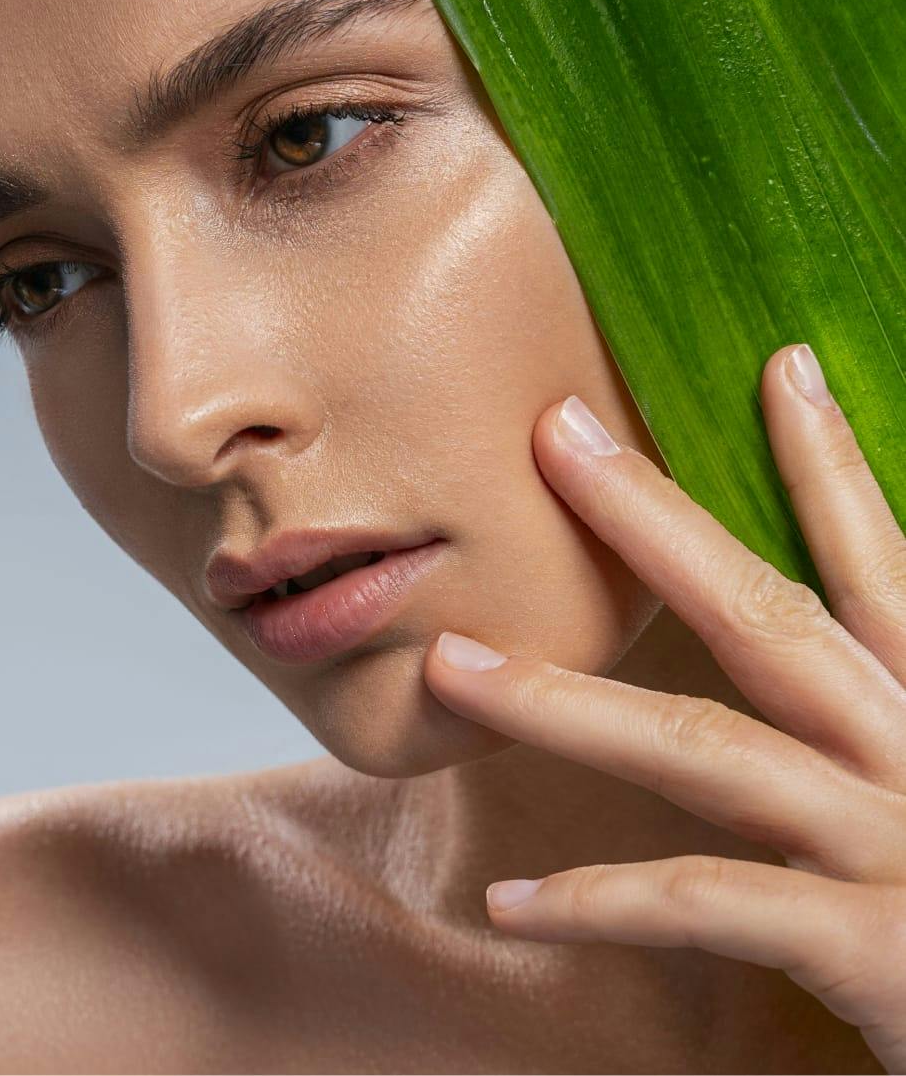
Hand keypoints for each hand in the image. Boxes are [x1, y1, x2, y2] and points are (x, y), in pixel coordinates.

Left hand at [422, 343, 905, 1071]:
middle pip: (768, 614)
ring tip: (451, 665)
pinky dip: (600, 904)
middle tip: (553, 433)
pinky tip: (507, 905)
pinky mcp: (875, 945)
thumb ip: (882, 719)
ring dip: (562, 703)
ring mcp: (895, 842)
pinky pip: (704, 906)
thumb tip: (822, 675)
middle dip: (653, 519)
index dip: (829, 464)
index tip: (781, 367)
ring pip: (703, 749)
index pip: (884, 564)